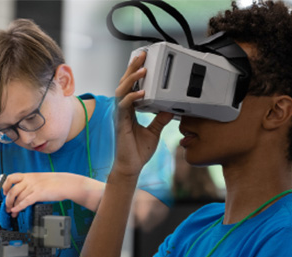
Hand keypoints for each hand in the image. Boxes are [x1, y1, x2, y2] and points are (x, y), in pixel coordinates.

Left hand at [2, 172, 68, 215]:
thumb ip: (30, 183)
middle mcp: (29, 180)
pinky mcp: (38, 194)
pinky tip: (15, 211)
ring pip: (17, 197)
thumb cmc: (55, 182)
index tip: (4, 192)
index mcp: (29, 175)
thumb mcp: (39, 179)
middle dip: (7, 200)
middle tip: (7, 206)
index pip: (11, 178)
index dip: (5, 185)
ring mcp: (33, 187)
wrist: (65, 184)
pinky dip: (18, 207)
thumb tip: (22, 193)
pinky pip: (25, 202)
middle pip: (12, 190)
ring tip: (12, 212)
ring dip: (12, 206)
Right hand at [114, 51, 172, 176]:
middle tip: (142, 55)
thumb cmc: (138, 151)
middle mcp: (122, 110)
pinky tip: (141, 93)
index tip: (145, 60)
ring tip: (143, 70)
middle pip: (124, 84)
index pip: (130, 87)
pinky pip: (124, 107)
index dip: (136, 73)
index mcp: (129, 110)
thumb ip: (161, 119)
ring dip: (132, 79)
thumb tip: (171, 108)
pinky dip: (132, 98)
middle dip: (132, 68)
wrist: (130, 167)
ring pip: (121, 91)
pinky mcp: (120, 123)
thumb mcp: (155, 132)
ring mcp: (119, 116)